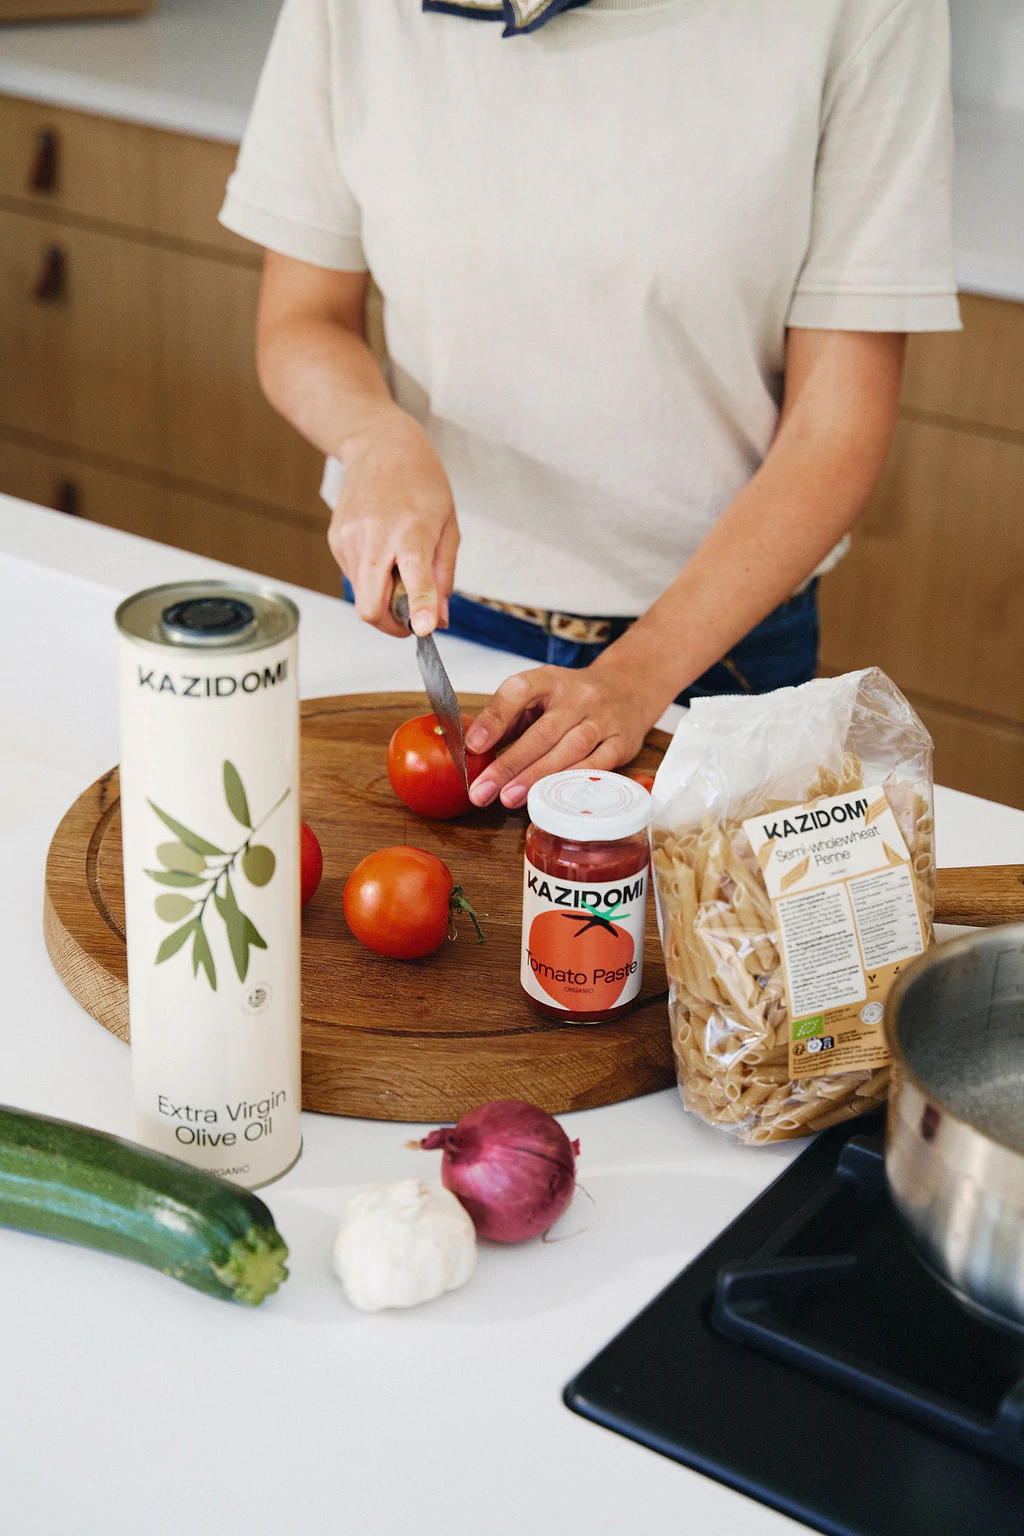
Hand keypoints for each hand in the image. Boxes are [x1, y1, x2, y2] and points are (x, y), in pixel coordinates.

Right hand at [328, 406, 458, 637]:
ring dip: (381, 596)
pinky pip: (353, 577)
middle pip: (370, 607)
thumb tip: (438, 620)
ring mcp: (349, 539)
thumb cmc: (421, 483)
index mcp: (411, 531)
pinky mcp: (335, 540)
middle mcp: (375, 537)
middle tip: (409, 618)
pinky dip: (370, 577)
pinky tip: (381, 549)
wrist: (380, 445)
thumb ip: (443, 577)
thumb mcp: (448, 527)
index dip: (418, 608)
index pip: (414, 578)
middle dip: (390, 625)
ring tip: (398, 563)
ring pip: (361, 596)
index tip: (422, 630)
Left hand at [465, 655, 664, 808]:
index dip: (495, 718)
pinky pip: (598, 766)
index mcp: (550, 679)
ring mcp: (603, 719)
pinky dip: (572, 782)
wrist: (628, 689)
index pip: (519, 691)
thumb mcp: (539, 694)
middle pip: (543, 732)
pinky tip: (551, 797)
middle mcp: (579, 696)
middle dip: (510, 765)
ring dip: (537, 777)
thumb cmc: (572, 698)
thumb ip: (508, 718)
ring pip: (570, 749)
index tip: (474, 745)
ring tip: (509, 798)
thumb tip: (473, 752)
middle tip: (483, 791)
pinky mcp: (622, 742)